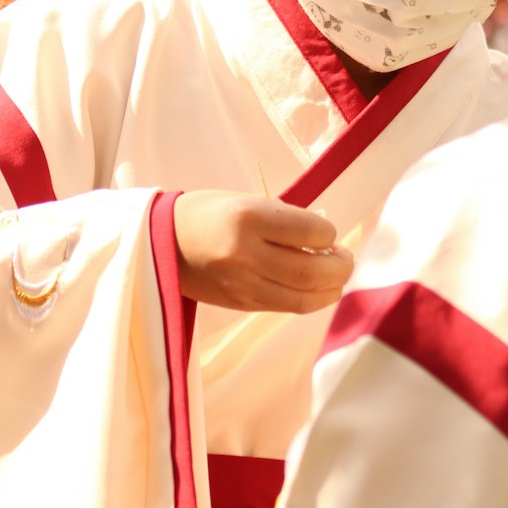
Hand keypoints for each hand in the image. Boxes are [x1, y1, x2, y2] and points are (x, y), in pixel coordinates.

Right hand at [173, 190, 353, 312]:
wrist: (161, 242)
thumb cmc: (209, 214)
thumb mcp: (244, 202)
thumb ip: (283, 220)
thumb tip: (326, 240)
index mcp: (247, 217)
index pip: (310, 231)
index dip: (329, 234)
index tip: (328, 232)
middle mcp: (244, 253)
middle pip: (310, 271)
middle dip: (340, 266)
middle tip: (345, 257)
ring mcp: (241, 284)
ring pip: (303, 297)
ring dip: (331, 288)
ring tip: (336, 276)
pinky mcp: (240, 304)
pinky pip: (286, 306)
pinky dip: (310, 299)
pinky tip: (315, 288)